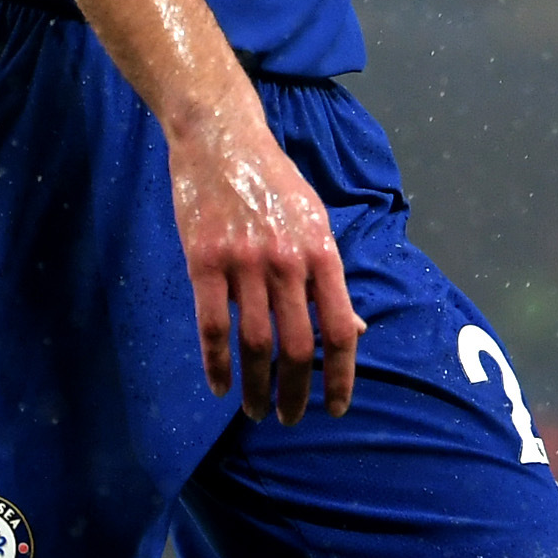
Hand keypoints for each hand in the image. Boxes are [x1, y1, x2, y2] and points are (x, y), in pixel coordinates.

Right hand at [164, 97, 361, 421]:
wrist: (222, 139)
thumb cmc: (273, 182)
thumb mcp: (315, 221)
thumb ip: (331, 276)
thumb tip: (354, 329)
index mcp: (321, 251)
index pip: (340, 328)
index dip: (342, 375)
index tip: (337, 408)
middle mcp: (287, 261)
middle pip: (297, 346)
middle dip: (296, 392)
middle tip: (289, 418)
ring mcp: (244, 261)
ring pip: (254, 344)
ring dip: (257, 387)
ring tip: (256, 410)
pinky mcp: (204, 261)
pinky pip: (212, 326)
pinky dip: (216, 364)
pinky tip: (220, 387)